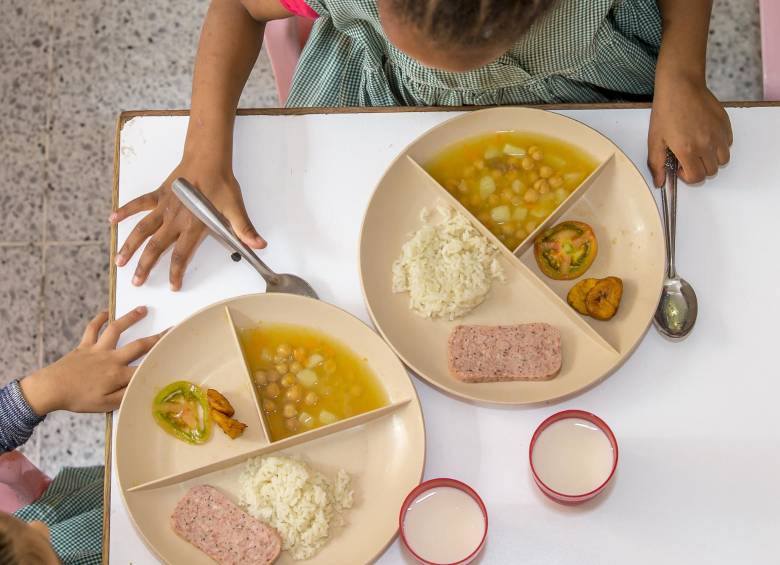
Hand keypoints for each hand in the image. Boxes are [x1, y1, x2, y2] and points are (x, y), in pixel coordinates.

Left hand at [20, 307, 163, 414]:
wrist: (51, 388)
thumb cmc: (78, 399)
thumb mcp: (105, 406)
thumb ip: (125, 396)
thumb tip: (142, 388)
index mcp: (118, 375)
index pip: (145, 367)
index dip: (161, 360)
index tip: (175, 354)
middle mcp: (111, 358)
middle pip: (139, 345)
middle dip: (157, 337)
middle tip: (170, 329)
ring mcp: (97, 350)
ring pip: (116, 329)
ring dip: (130, 318)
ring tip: (142, 309)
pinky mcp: (84, 346)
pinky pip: (92, 329)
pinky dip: (99, 319)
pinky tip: (106, 312)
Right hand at [110, 154, 265, 290]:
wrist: (208, 157)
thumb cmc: (220, 182)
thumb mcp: (235, 208)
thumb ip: (244, 229)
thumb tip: (259, 245)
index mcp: (192, 225)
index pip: (181, 255)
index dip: (176, 273)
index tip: (173, 286)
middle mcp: (174, 219)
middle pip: (156, 247)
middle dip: (145, 266)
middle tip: (136, 281)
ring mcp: (164, 206)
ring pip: (142, 230)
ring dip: (130, 246)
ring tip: (119, 260)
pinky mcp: (159, 194)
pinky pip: (138, 204)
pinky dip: (125, 210)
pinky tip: (112, 219)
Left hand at [648, 74, 731, 186]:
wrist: (681, 86)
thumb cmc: (666, 111)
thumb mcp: (655, 140)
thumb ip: (657, 164)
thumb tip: (660, 183)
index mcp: (688, 149)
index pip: (697, 177)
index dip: (687, 176)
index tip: (680, 167)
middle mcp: (707, 144)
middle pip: (712, 171)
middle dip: (699, 169)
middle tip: (688, 157)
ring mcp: (719, 134)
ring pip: (723, 160)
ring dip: (711, 159)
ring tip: (698, 148)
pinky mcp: (726, 124)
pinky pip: (728, 144)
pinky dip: (719, 146)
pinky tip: (705, 136)